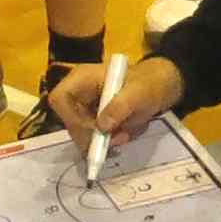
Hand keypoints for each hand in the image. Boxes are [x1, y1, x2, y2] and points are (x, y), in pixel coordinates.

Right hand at [48, 51, 182, 148]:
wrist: (160, 86)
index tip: (95, 131)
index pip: (59, 99)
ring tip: (126, 133)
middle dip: (91, 135)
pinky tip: (126, 131)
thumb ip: (119, 108)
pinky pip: (95, 136)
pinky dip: (111, 139)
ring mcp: (86, 107)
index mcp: (82, 78)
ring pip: (83, 133)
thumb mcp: (138, 93)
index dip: (71, 118)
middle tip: (111, 143)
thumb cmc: (148, 83)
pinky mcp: (95, 119)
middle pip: (69, 121)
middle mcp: (79, 93)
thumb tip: (101, 127)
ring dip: (104, 139)